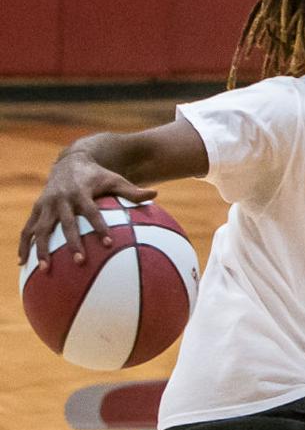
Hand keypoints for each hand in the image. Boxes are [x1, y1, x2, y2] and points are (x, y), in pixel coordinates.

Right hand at [19, 153, 155, 268]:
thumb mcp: (115, 179)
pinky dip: (25, 244)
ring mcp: (46, 204)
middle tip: (80, 261)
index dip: (99, 227)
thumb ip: (132, 191)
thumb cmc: (98, 175)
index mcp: (82, 192)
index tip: (108, 243)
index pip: (92, 212)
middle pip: (67, 223)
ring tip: (46, 268)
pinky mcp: (37, 208)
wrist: (70, 161)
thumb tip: (155, 194)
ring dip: (42, 248)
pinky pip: (28, 228)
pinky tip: (22, 262)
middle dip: (72, 242)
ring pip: (42, 228)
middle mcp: (62, 198)